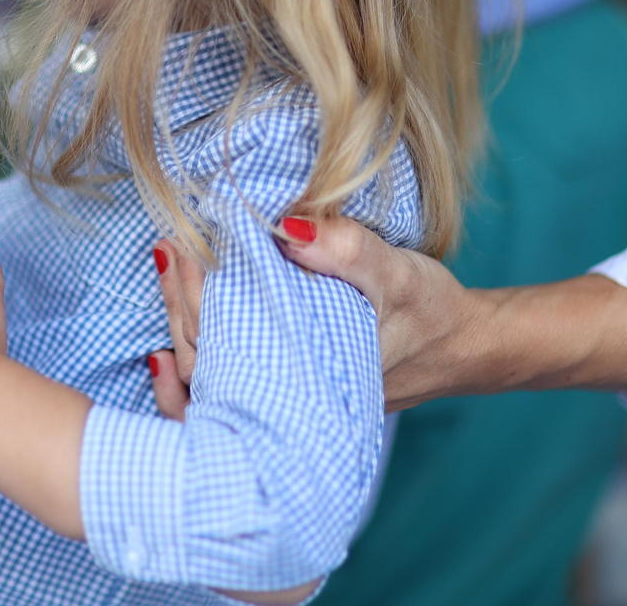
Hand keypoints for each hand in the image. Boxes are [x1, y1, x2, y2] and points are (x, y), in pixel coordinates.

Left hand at [147, 217, 484, 413]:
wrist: (461, 347)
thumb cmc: (429, 311)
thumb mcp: (397, 274)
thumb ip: (347, 251)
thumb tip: (287, 223)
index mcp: (307, 380)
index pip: (225, 350)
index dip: (193, 302)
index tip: (181, 250)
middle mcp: (288, 404)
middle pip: (206, 365)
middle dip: (179, 303)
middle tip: (169, 248)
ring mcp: (283, 404)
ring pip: (208, 381)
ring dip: (179, 326)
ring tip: (166, 268)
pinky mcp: (285, 392)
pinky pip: (222, 394)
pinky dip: (188, 374)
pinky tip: (165, 347)